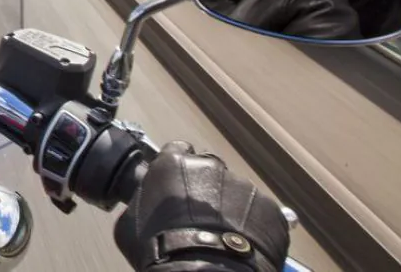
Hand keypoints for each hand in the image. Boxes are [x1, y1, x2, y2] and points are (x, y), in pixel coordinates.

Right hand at [114, 142, 288, 271]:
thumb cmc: (160, 248)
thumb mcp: (131, 222)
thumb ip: (142, 199)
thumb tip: (144, 201)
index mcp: (173, 163)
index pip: (177, 150)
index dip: (177, 169)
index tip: (177, 184)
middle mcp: (210, 167)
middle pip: (209, 169)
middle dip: (205, 186)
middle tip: (199, 215)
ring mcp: (243, 186)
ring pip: (237, 191)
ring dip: (230, 206)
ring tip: (222, 234)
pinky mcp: (269, 209)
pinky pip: (261, 214)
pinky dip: (254, 226)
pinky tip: (242, 244)